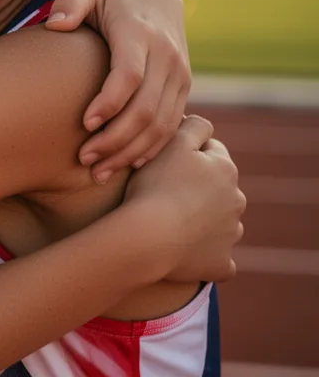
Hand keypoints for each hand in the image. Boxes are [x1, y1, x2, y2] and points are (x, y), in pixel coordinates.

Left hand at [47, 0, 189, 181]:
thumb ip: (69, 3)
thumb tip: (55, 23)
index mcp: (140, 33)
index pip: (129, 75)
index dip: (109, 103)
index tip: (84, 124)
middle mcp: (166, 56)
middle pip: (146, 108)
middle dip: (115, 139)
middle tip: (84, 159)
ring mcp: (179, 74)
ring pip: (162, 124)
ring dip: (131, 151)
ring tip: (99, 171)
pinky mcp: (183, 88)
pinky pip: (172, 126)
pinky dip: (151, 148)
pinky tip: (126, 164)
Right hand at [123, 115, 244, 282]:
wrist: (148, 236)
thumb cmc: (155, 186)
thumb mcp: (171, 142)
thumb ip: (192, 126)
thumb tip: (201, 122)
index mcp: (225, 168)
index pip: (211, 151)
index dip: (188, 154)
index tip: (166, 162)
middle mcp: (236, 199)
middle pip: (218, 188)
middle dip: (198, 188)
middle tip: (164, 191)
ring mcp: (231, 234)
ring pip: (220, 222)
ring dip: (203, 221)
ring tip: (170, 222)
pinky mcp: (221, 262)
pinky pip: (217, 258)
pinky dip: (205, 255)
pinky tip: (186, 252)